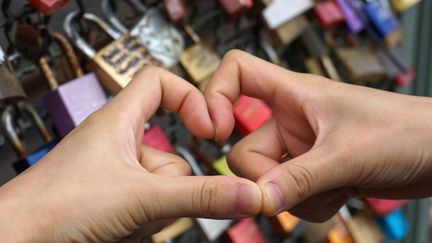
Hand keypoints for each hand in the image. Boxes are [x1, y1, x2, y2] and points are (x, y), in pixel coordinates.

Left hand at [0, 67, 261, 241]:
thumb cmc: (55, 207)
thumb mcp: (141, 197)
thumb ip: (198, 196)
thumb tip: (247, 192)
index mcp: (118, 120)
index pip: (159, 82)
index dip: (191, 97)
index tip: (210, 128)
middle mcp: (117, 144)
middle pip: (172, 153)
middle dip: (170, 185)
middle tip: (150, 200)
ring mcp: (116, 176)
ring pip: (163, 187)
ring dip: (155, 209)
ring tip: (125, 219)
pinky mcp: (114, 202)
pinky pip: (149, 207)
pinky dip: (144, 222)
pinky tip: (121, 230)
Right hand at [205, 50, 431, 221]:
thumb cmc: (407, 132)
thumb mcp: (347, 154)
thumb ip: (299, 178)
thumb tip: (258, 200)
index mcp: (295, 94)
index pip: (238, 72)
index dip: (215, 95)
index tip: (215, 131)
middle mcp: (292, 121)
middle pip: (246, 152)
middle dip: (269, 179)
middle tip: (300, 185)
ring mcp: (302, 150)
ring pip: (270, 183)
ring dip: (298, 197)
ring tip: (337, 186)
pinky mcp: (315, 174)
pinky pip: (292, 198)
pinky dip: (312, 206)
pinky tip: (343, 195)